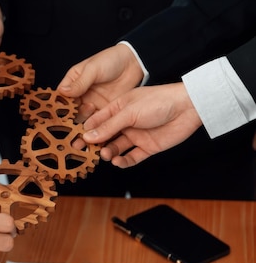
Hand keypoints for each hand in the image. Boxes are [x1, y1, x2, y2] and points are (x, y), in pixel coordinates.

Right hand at [57, 43, 144, 121]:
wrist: (134, 63)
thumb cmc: (111, 60)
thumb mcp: (93, 69)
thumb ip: (79, 82)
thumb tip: (63, 91)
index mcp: (73, 82)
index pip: (61, 97)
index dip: (59, 106)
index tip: (59, 114)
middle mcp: (80, 95)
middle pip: (70, 110)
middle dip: (70, 118)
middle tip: (72, 123)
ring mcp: (92, 103)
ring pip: (82, 118)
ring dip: (82, 123)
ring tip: (86, 120)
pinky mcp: (104, 110)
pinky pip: (97, 122)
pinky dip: (95, 127)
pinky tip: (94, 130)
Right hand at [82, 83, 202, 167]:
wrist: (188, 107)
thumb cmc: (158, 101)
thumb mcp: (128, 112)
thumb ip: (108, 126)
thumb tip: (88, 136)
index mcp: (118, 108)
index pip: (96, 120)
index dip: (85, 129)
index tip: (73, 138)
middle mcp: (125, 122)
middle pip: (104, 136)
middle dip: (94, 144)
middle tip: (83, 152)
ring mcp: (136, 135)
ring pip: (116, 147)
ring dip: (109, 152)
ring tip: (106, 155)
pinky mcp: (147, 146)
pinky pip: (132, 157)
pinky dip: (124, 161)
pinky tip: (118, 161)